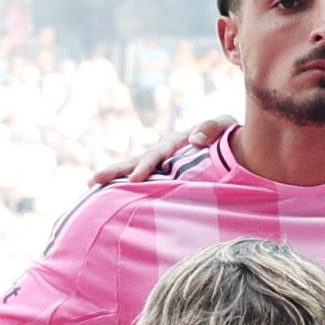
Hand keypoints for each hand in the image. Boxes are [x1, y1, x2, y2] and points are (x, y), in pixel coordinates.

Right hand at [92, 116, 229, 187]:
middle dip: (115, 171)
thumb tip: (194, 140)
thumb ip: (211, 128)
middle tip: (94, 180)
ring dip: (114, 178)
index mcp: (174, 143)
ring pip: (134, 171)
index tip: (135, 179)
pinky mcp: (165, 176)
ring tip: (90, 185)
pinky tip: (110, 198)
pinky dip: (126, 188)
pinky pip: (145, 184)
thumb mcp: (224, 125)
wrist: (234, 145)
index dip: (145, 166)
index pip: (155, 155)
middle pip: (135, 161)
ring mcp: (162, 165)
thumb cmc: (229, 135)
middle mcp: (163, 153)